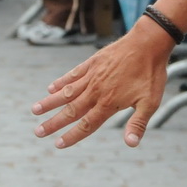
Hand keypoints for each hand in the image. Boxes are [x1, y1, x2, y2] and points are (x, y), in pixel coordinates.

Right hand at [33, 25, 171, 146]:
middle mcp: (96, 90)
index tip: (58, 144)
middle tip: (38, 132)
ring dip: (50, 102)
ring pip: (66, 92)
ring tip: (35, 110)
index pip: (86, 124)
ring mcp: (92, 75)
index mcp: (108, 103)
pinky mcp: (92, 62)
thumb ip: (138, 123)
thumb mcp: (150, 102)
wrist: (148, 43)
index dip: (72, 136)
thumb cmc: (151, 74)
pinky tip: (51, 87)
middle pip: (70, 110)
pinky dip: (61, 81)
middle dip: (53, 122)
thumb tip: (131, 144)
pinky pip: (73, 74)